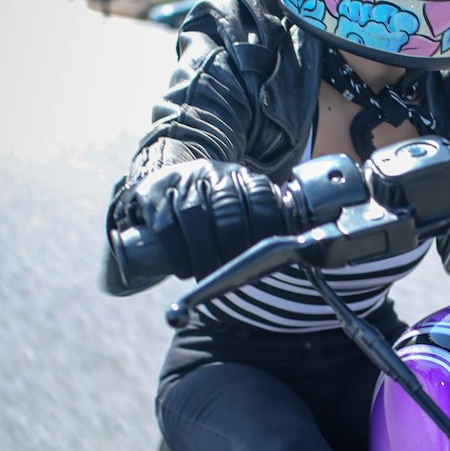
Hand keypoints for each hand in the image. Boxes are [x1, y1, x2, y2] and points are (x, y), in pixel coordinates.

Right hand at [119, 160, 286, 278]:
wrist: (165, 182)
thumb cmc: (212, 208)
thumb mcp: (239, 205)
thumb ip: (265, 224)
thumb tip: (295, 255)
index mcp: (241, 176)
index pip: (260, 197)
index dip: (264, 229)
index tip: (265, 257)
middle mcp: (212, 173)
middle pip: (228, 208)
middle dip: (234, 246)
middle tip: (234, 273)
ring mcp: (182, 182)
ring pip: (195, 216)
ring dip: (204, 254)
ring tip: (208, 277)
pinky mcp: (154, 195)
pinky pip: (166, 225)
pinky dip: (177, 252)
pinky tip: (184, 270)